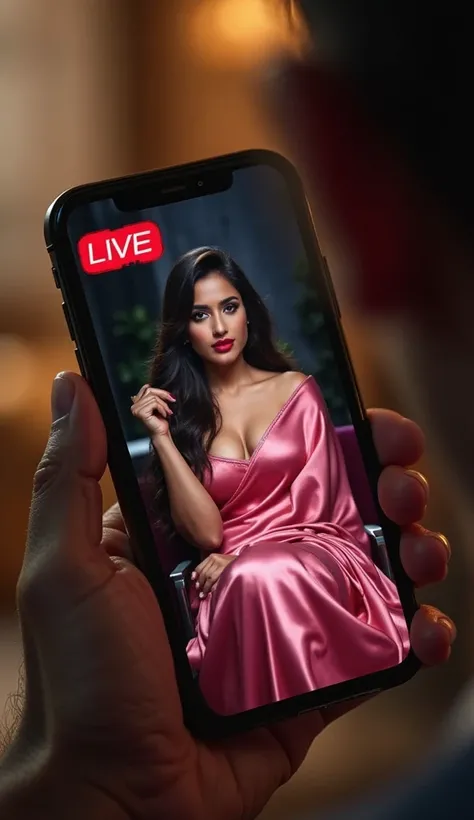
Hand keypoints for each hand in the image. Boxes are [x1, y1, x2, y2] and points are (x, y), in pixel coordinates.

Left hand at [7, 372, 453, 819]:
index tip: (361, 412)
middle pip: (336, 505)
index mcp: (203, 526)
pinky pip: (378, 645)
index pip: (273, 461)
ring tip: (420, 546)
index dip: (322, 432)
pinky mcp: (315, 676)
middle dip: (385, 479)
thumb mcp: (66, 565)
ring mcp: (288, 617)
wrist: (115, 798)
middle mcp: (252, 561)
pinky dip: (417, 632)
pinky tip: (429, 627)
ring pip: (368, 564)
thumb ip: (72, 474)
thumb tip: (74, 382)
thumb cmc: (82, 679)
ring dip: (412, 543)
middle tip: (403, 476)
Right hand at [130, 383, 175, 436]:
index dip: (159, 391)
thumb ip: (153, 394)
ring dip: (164, 405)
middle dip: (163, 396)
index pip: (146, 388)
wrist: (162, 433)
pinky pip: (154, 403)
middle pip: (150, 391)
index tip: (169, 396)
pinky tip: (163, 415)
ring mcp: (136, 409)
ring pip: (153, 397)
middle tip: (172, 402)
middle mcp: (134, 405)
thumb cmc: (161, 420)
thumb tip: (148, 384)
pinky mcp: (141, 412)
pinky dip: (162, 408)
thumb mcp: (158, 404)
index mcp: (136, 402)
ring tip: (166, 412)